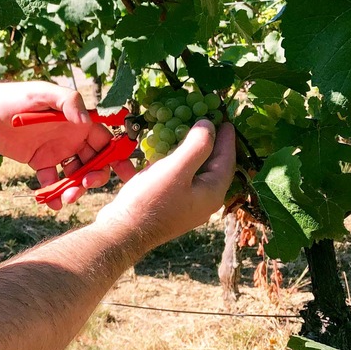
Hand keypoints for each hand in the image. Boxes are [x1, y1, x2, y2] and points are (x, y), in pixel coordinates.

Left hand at [0, 81, 137, 208]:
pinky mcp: (39, 163)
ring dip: (75, 188)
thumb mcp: (45, 93)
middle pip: (94, 162)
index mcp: (79, 122)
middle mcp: (72, 138)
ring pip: (75, 175)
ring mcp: (56, 152)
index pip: (106, 141)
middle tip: (87, 183)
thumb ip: (69, 102)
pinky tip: (51, 202)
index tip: (127, 173)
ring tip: (67, 197)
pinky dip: (54, 193)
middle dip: (96, 176)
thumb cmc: (17, 96)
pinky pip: (52, 182)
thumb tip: (87, 122)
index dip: (118, 156)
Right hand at [94, 119, 235, 254]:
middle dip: (210, 142)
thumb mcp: (177, 169)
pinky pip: (181, 179)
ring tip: (187, 132)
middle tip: (206, 121)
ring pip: (196, 171)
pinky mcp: (171, 204)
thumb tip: (209, 125)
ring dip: (192, 151)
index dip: (226, 137)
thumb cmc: (151, 200)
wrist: (123, 231)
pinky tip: (167, 153)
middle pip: (213, 165)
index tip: (224, 118)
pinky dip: (178, 163)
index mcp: (212, 192)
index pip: (227, 159)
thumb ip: (197, 145)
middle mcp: (205, 200)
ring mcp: (188, 204)